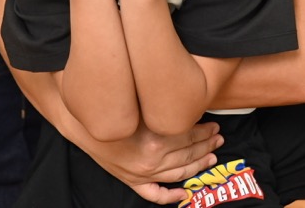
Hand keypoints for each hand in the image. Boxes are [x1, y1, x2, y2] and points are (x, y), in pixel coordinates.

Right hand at [85, 121, 223, 203]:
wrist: (85, 125)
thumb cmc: (115, 112)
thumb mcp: (144, 108)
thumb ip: (166, 114)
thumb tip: (192, 113)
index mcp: (156, 141)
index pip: (190, 137)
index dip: (205, 130)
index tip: (214, 125)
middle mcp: (152, 161)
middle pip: (188, 154)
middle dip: (207, 145)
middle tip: (219, 138)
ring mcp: (142, 175)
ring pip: (179, 173)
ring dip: (198, 165)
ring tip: (211, 156)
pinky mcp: (132, 181)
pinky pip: (154, 194)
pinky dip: (170, 196)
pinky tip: (184, 194)